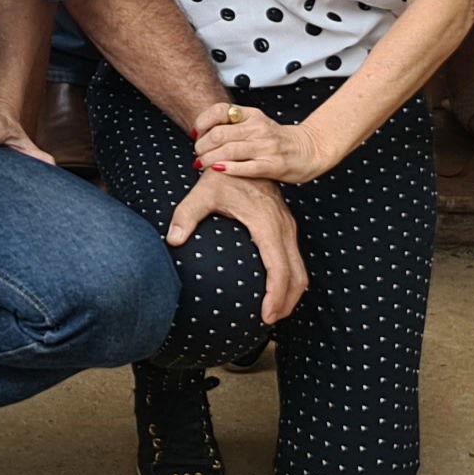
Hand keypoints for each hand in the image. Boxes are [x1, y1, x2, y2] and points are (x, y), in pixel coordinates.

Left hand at [166, 170, 306, 322]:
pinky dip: (289, 279)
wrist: (244, 151)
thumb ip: (186, 215)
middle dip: (286, 302)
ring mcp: (287, 228)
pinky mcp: (285, 227)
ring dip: (290, 293)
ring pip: (300, 269)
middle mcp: (284, 228)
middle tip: (269, 323)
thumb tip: (173, 240)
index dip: (276, 295)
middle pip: (297, 275)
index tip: (267, 316)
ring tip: (273, 312)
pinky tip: (273, 289)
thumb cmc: (223, 174)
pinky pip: (294, 259)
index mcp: (268, 223)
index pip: (280, 267)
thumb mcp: (203, 191)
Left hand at [191, 101, 333, 185]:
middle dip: (202, 146)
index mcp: (252, 115)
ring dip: (209, 159)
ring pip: (228, 151)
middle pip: (219, 134)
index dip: (202, 122)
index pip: (220, 110)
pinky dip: (228, 169)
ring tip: (201, 165)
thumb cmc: (278, 140)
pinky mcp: (272, 165)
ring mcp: (266, 147)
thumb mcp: (257, 123)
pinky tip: (218, 171)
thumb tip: (203, 133)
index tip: (196, 134)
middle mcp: (258, 128)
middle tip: (197, 155)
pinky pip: (245, 167)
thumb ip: (234, 125)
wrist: (310, 149)